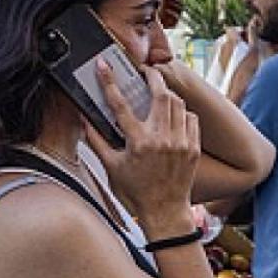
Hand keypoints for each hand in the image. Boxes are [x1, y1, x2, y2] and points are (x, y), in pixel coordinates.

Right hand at [82, 63, 199, 235]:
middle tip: (146, 71)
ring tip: (159, 92)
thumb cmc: (137, 191)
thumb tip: (84, 120)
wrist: (165, 211)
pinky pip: (191, 119)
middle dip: (153, 76)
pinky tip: (174, 115)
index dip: (109, 82)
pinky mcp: (193, 148)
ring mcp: (180, 143)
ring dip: (167, 94)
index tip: (103, 66)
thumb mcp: (112, 166)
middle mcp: (161, 139)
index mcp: (138, 143)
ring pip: (178, 103)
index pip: (120, 104)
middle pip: (160, 94)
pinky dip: (182, 112)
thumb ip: (96, 140)